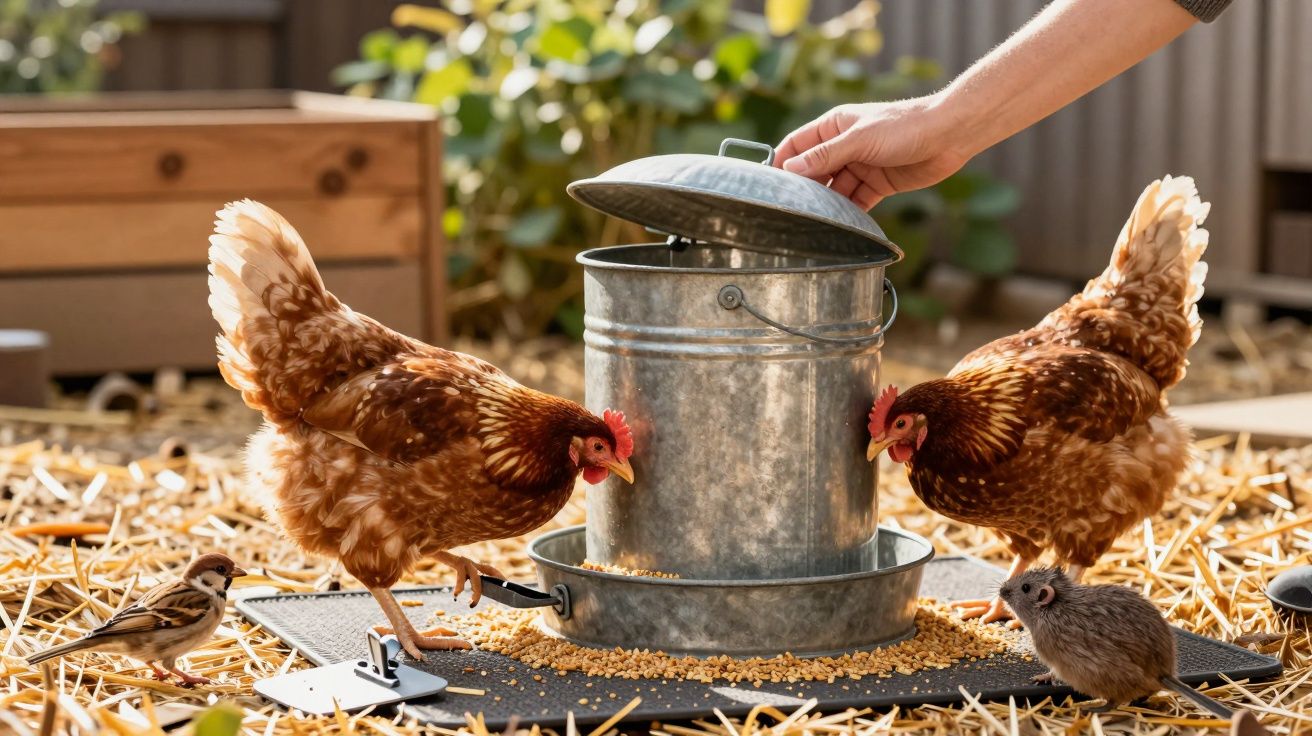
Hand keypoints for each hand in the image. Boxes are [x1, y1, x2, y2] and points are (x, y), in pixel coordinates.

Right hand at [774, 95, 972, 209]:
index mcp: (834, 126)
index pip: (797, 144)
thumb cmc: (905, 126)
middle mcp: (844, 146)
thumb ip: (826, 155)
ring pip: (834, 189)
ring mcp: (860, 165)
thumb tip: (792, 169)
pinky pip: (856, 201)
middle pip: (814, 170)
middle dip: (803, 189)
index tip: (768, 185)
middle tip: (789, 211)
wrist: (949, 135)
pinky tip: (841, 226)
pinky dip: (849, 212)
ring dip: (826, 204)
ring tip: (814, 223)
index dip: (782, 162)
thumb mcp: (860, 139)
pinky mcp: (878, 183)